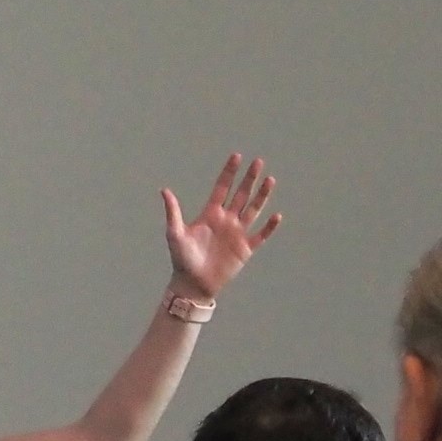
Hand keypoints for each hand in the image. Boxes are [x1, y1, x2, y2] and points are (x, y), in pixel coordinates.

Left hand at [161, 155, 282, 303]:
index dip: (229, 172)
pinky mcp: (245, 249)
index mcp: (210, 214)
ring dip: (261, 196)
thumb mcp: (175, 233)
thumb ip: (173, 212)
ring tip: (270, 180)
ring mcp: (237, 234)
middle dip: (249, 178)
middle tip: (258, 162)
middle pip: (241, 194)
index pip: (222, 188)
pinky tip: (276, 216)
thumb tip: (164, 190)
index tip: (237, 156)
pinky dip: (269, 227)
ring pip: (253, 210)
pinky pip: (260, 235)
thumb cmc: (181, 259)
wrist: (192, 284)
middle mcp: (226, 220)